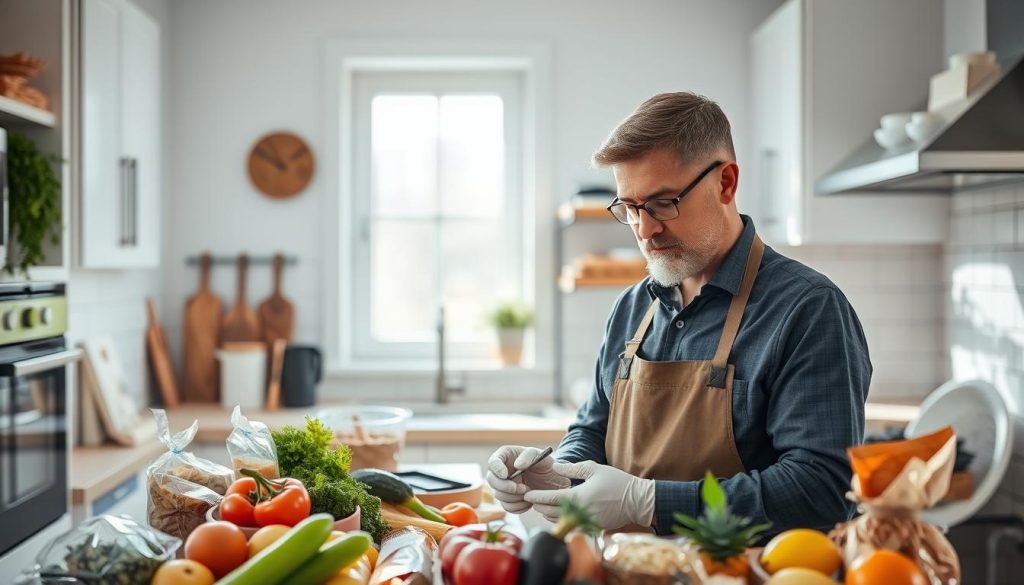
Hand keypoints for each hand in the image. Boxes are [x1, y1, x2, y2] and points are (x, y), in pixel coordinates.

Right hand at [486, 446, 568, 513]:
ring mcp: (504, 487)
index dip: (496, 469)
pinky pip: (507, 507)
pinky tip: (529, 501)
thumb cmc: (545, 463)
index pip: (493, 462)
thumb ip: (528, 456)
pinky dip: (518, 506)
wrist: (553, 480)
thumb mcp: (540, 455)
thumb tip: (517, 465)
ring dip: (514, 497)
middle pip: (491, 481)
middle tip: (522, 488)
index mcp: (505, 456)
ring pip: (499, 496)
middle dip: (506, 487)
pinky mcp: (510, 500)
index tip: (505, 475)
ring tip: (529, 492)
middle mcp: (501, 472)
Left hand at [523, 460, 654, 529]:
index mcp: (579, 497)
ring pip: (560, 520)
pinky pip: (570, 524)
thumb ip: (572, 468)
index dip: (536, 497)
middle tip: (530, 499)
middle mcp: (580, 512)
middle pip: (551, 513)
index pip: (551, 499)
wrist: (637, 501)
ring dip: (548, 513)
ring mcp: (586, 522)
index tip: (526, 494)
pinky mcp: (591, 527)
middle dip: (539, 506)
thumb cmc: (617, 482)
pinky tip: (558, 511)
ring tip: (541, 504)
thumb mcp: (594, 469)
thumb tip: (555, 466)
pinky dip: (561, 518)